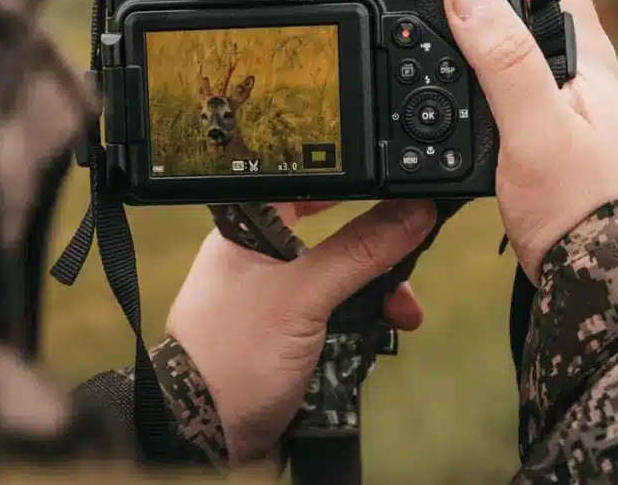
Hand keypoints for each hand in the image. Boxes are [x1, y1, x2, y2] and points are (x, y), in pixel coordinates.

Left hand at [166, 199, 435, 463]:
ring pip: (343, 280)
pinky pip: (341, 317)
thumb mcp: (302, 295)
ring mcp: (278, 300)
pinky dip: (367, 323)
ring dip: (379, 293)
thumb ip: (359, 251)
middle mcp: (262, 260)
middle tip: (409, 257)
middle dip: (378, 253)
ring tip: (402, 312)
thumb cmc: (230, 357)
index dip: (346, 183)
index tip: (389, 185)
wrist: (206, 434)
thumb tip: (411, 210)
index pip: (302, 186)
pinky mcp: (293, 337)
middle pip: (334, 236)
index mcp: (248, 232)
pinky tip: (386, 332)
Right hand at [438, 0, 617, 283]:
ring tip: (420, 25)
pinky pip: (501, 82)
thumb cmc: (584, 206)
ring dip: (467, 23)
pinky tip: (443, 87)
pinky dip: (466, 69)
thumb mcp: (536, 127)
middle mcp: (576, 69)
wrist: (605, 274)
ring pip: (508, 41)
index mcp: (583, 55)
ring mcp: (560, 100)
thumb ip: (503, 59)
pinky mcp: (542, 132)